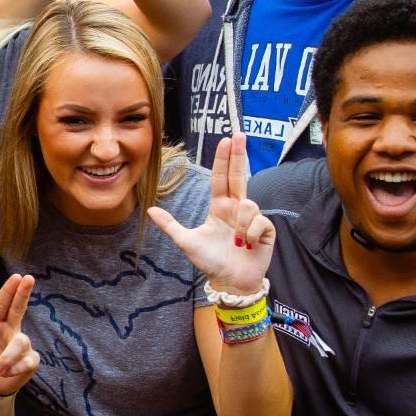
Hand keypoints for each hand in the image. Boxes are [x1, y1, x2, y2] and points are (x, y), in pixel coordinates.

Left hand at [0, 274, 40, 396]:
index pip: (2, 303)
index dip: (9, 290)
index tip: (17, 276)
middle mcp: (9, 330)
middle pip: (19, 308)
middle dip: (23, 294)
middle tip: (28, 278)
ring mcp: (21, 345)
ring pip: (20, 342)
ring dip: (8, 356)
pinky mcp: (29, 360)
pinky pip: (28, 361)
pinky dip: (16, 368)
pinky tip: (6, 374)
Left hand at [148, 134, 273, 296]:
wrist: (229, 282)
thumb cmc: (210, 262)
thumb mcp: (187, 242)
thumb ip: (170, 225)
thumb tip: (149, 210)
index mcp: (220, 207)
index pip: (222, 178)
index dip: (224, 159)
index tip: (227, 140)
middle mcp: (236, 208)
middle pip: (239, 175)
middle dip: (239, 155)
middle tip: (239, 134)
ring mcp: (252, 218)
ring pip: (248, 204)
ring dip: (240, 224)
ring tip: (236, 242)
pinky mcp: (266, 230)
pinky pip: (259, 222)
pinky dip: (251, 235)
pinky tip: (247, 246)